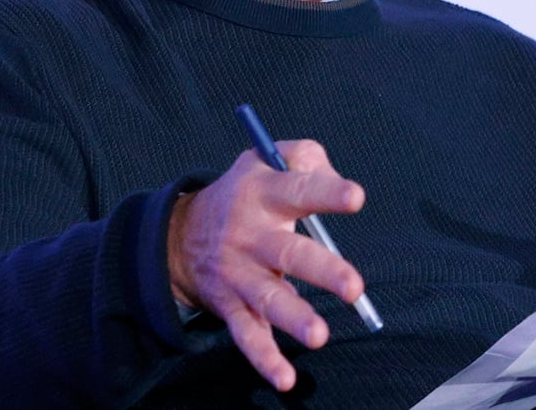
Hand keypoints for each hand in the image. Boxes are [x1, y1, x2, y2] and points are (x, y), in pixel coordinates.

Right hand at [167, 139, 366, 390]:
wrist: (179, 234)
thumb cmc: (244, 192)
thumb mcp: (265, 158)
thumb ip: (307, 157)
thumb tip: (341, 185)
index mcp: (263, 193)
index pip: (298, 189)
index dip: (327, 192)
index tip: (356, 198)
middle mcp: (250, 235)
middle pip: (288, 253)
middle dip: (321, 270)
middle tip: (353, 286)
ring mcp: (240, 275)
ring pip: (268, 299)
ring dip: (294, 318)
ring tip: (318, 336)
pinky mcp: (233, 307)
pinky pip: (248, 336)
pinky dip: (265, 359)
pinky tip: (284, 378)